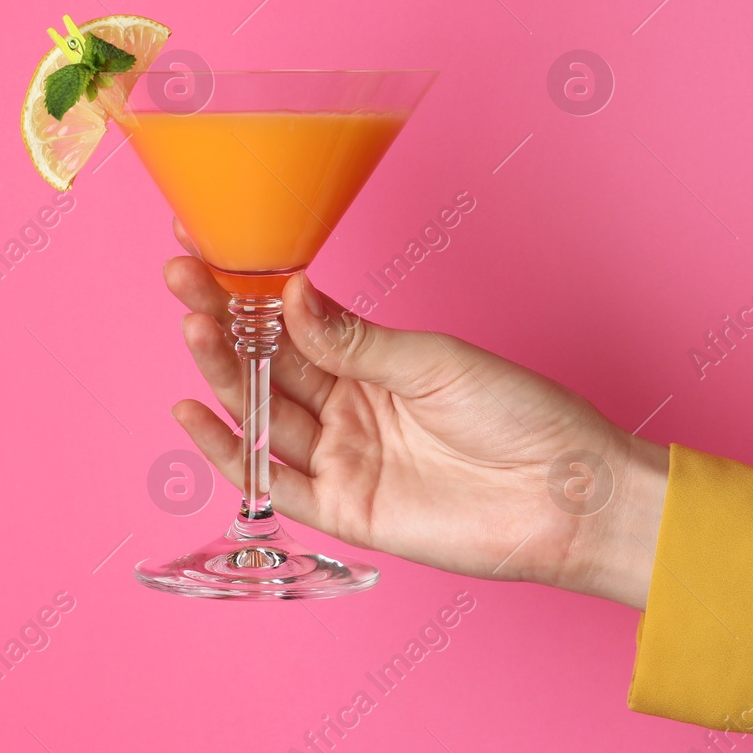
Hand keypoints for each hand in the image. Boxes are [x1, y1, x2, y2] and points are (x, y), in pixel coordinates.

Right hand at [165, 235, 668, 609]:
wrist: (570, 495)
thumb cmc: (523, 417)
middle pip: (264, 360)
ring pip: (260, 411)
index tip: (202, 244)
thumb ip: (353, 340)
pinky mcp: (343, 508)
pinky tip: (194, 413)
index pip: (289, 318)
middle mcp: (344, 406)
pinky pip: (271, 481)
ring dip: (221, 370)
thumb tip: (290, 295)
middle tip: (182, 278)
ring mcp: (339, 456)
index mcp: (368, 360)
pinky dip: (229, 450)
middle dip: (220, 317)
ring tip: (192, 327)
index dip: (243, 286)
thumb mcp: (434, 362)